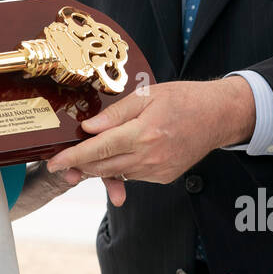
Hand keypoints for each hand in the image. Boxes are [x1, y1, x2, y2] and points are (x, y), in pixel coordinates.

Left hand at [45, 78, 255, 186]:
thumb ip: (116, 113)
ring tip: (84, 158)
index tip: (54, 162)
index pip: (98, 149)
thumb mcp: (148, 95)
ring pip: (116, 173)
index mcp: (143, 133)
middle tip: (60, 162)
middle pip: (102, 166)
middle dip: (79, 166)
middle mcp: (150, 157)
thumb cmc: (184, 99)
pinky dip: (120, 167)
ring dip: (98, 167)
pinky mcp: (163, 177)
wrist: (219, 116)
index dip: (72, 157)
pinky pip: (132, 175)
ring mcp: (157, 171)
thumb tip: (88, 127)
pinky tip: (118, 154)